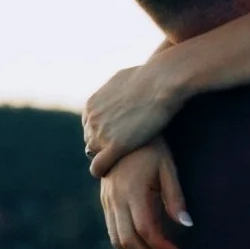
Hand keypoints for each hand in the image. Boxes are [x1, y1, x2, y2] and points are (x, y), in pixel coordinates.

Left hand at [83, 63, 181, 177]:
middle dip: (104, 145)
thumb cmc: (149, 76)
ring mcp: (101, 133)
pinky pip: (99, 167)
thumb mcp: (122, 79)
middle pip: (91, 141)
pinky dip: (102, 171)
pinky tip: (110, 172)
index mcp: (91, 105)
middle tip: (124, 148)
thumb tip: (120, 89)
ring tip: (124, 157)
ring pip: (95, 154)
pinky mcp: (115, 146)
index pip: (90, 128)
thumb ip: (115, 90)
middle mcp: (92, 120)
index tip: (118, 137)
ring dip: (107, 156)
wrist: (160, 81)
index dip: (104, 133)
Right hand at [99, 137, 190, 248]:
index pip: (146, 229)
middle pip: (129, 240)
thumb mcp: (168, 168)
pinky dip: (127, 245)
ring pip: (117, 240)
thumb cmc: (152, 149)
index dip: (163, 247)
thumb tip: (187, 224)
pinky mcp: (105, 202)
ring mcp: (108, 201)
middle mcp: (117, 199)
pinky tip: (144, 245)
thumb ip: (176, 198)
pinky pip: (112, 232)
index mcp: (134, 190)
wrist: (122, 134)